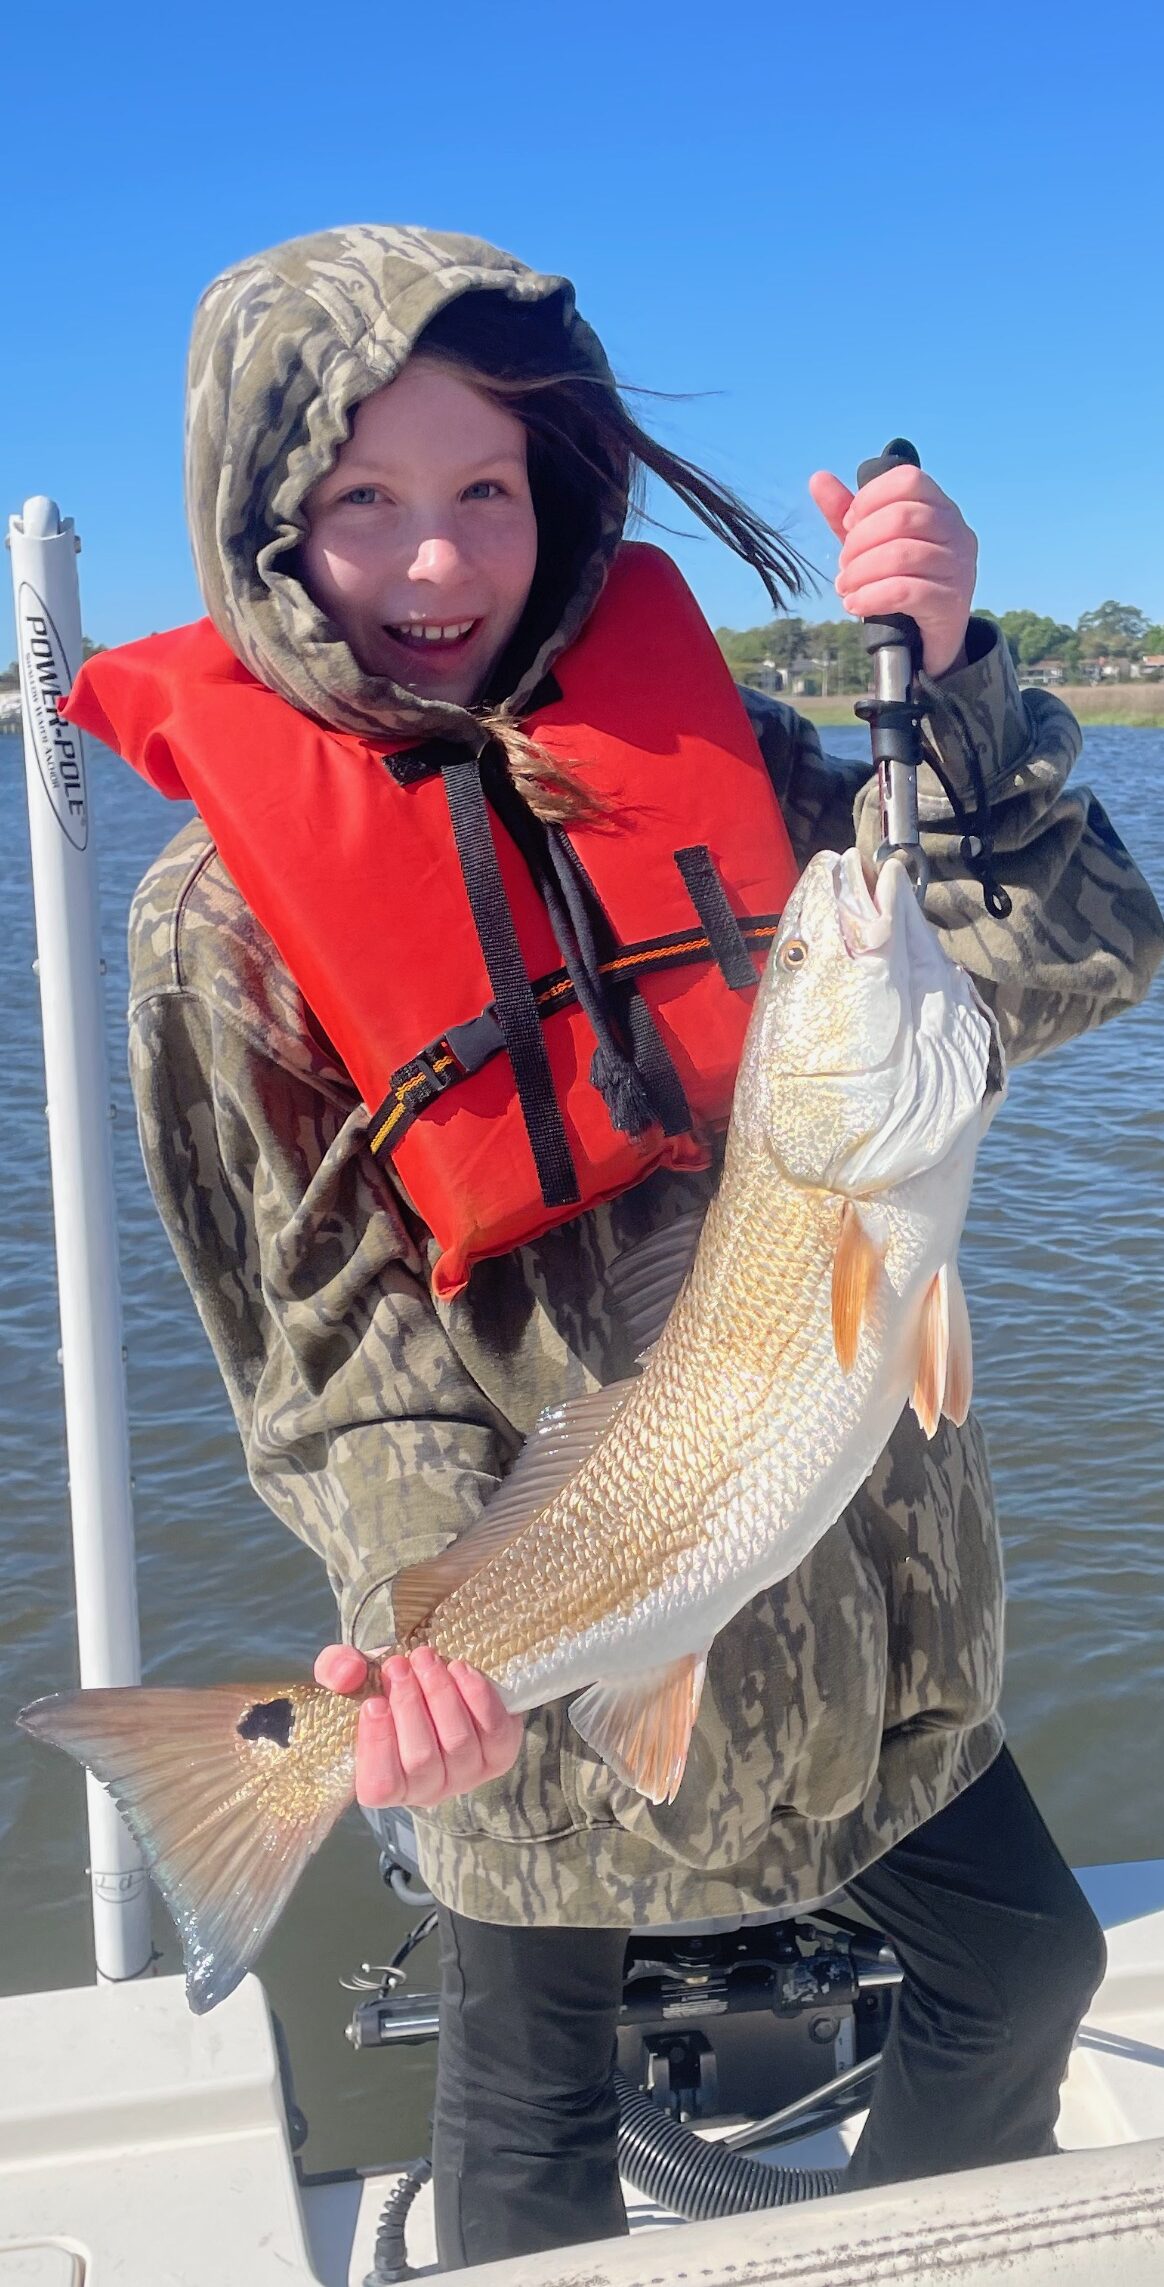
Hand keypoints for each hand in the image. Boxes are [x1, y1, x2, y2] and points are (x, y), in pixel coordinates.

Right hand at [314, 1642, 523, 1808]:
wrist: (436, 1683)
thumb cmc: (387, 1690)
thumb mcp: (352, 1677)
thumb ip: (336, 1670)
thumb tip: (348, 1673)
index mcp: (386, 1784)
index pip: (380, 1785)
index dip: (377, 1746)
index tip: (373, 1703)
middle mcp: (428, 1789)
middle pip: (421, 1760)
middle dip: (409, 1706)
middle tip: (398, 1666)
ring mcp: (467, 1775)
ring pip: (458, 1743)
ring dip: (441, 1695)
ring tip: (425, 1658)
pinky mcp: (499, 1754)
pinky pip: (494, 1732)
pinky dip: (478, 1698)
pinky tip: (460, 1669)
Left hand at [809, 465, 976, 678]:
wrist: (926, 640)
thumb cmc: (901, 582)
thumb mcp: (871, 545)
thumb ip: (847, 514)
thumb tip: (818, 478)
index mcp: (940, 507)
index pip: (908, 479)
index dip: (870, 499)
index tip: (850, 525)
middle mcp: (957, 531)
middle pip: (902, 517)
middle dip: (859, 541)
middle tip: (844, 565)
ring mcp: (959, 567)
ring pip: (902, 555)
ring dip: (860, 572)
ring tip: (845, 587)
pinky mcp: (951, 603)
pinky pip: (906, 591)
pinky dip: (871, 597)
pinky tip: (855, 604)